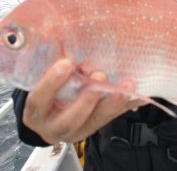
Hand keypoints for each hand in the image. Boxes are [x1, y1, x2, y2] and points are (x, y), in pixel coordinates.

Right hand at [22, 60, 145, 144]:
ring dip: (113, 103)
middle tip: (100, 75)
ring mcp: (77, 130)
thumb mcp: (40, 80)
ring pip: (95, 121)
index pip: (39, 100)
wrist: (47, 118)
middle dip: (87, 99)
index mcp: (36, 112)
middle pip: (70, 120)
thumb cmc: (44, 92)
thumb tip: (69, 45)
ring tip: (127, 86)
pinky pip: (112, 118)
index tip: (66, 63)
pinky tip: (140, 96)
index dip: (51, 83)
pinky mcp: (94, 127)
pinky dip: (127, 106)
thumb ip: (53, 68)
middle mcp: (54, 127)